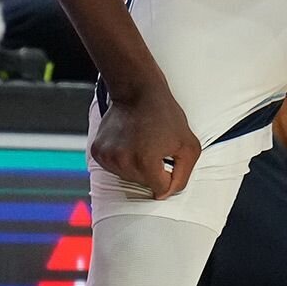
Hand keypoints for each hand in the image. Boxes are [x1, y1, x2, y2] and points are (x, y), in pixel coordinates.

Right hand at [92, 85, 200, 199]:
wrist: (137, 91)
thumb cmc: (165, 116)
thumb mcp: (189, 146)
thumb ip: (183, 176)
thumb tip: (166, 194)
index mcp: (145, 163)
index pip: (160, 189)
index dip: (168, 173)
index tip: (167, 157)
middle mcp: (122, 162)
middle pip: (143, 184)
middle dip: (152, 169)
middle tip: (154, 145)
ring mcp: (107, 157)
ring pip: (127, 177)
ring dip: (136, 165)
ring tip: (141, 142)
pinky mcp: (97, 151)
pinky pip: (113, 167)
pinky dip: (122, 159)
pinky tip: (128, 141)